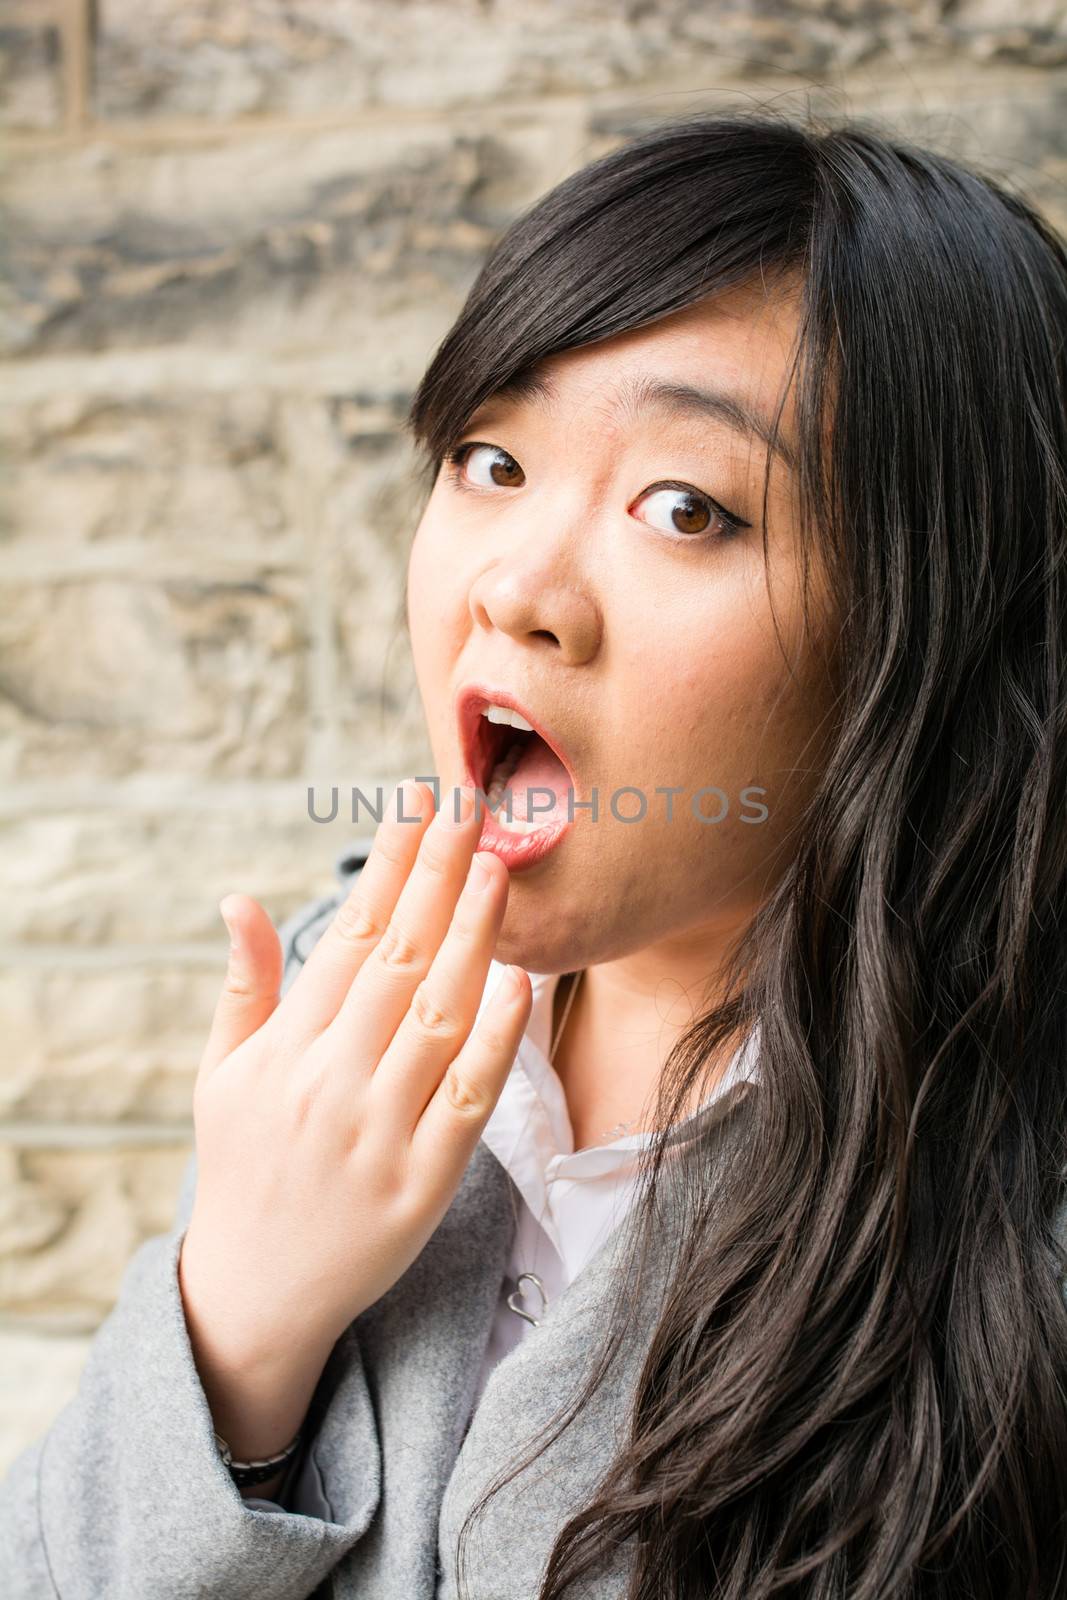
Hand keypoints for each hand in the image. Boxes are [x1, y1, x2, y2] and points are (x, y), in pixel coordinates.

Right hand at [178, 780, 530, 1376]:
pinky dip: (497, 1039)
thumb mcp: (222, 1075)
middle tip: (471, 807)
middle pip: (397, 959)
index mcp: (286, 1048)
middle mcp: (331, 1081)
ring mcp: (380, 1131)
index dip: (386, 863)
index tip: (415, 800)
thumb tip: (241, 899)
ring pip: (437, 1016)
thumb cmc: (241, 1167)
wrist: (254, 1292)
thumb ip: (244, 987)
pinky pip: (469, 1098)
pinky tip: (521, 981)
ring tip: (497, 868)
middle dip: (436, 876)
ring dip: (471, 936)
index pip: (348, 935)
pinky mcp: (424, 1182)